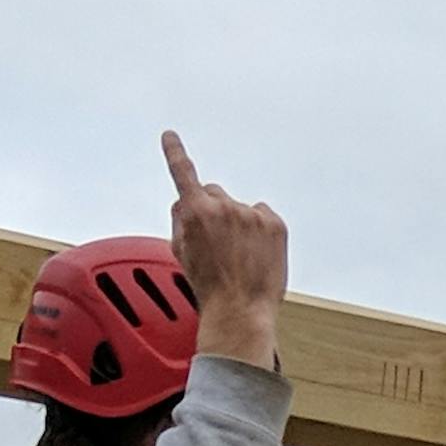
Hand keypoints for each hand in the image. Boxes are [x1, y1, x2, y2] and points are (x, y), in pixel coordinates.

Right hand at [159, 131, 289, 370]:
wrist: (240, 309)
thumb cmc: (210, 287)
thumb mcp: (181, 253)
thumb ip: (179, 221)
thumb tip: (183, 205)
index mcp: (197, 212)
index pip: (183, 173)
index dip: (175, 152)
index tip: (170, 136)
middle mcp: (225, 207)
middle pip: (214, 194)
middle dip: (212, 211)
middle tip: (218, 242)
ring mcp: (252, 214)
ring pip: (240, 209)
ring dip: (238, 224)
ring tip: (239, 256)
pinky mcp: (275, 223)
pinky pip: (263, 216)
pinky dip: (260, 231)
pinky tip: (255, 254)